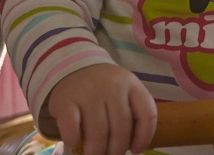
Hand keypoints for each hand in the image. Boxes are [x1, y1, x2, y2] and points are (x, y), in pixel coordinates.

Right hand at [43, 63, 157, 154]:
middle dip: (116, 151)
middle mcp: (112, 86)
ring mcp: (88, 92)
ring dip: (96, 151)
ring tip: (94, 154)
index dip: (144, 137)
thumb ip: (131, 112)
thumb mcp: (123, 91)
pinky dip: (74, 140)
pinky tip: (75, 141)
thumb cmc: (102, 88)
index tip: (135, 150)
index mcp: (131, 84)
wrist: (72, 67)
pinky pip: (72, 129)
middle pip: (121, 130)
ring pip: (98, 134)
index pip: (147, 114)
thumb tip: (134, 147)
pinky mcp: (65, 100)